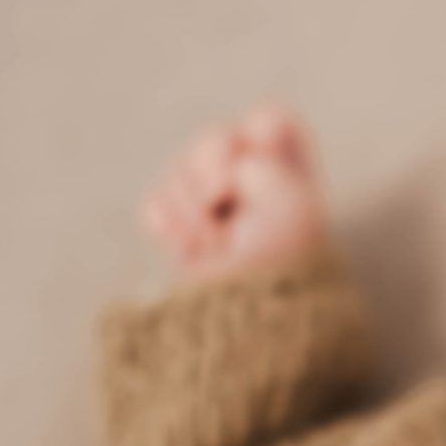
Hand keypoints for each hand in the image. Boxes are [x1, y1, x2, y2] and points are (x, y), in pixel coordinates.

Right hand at [140, 106, 331, 282]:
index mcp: (289, 170)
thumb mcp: (288, 204)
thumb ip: (252, 162)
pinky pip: (155, 203)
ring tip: (221, 250)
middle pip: (214, 139)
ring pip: (179, 171)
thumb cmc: (284, 264)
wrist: (253, 322)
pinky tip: (193, 252)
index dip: (259, 142)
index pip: (268, 123)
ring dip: (197, 217)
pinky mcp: (177, 227)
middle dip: (218, 181)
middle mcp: (249, 178)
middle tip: (237, 222)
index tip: (264, 176)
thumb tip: (205, 180)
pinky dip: (171, 230)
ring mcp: (208, 201)